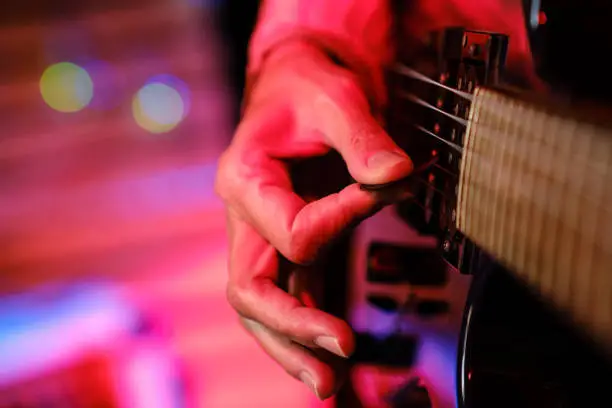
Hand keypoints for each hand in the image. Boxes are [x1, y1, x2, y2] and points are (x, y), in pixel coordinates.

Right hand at [215, 40, 412, 399]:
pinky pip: (287, 294)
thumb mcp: (334, 98)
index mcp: (244, 178)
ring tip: (329, 384)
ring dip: (293, 344)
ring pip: (262, 305)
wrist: (295, 85)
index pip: (292, 230)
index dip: (344, 217)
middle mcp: (245, 215)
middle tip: (340, 349)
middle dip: (293, 325)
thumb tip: (398, 175)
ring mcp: (261, 235)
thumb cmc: (306, 88)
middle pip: (250, 289)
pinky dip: (303, 328)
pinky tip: (327, 355)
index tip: (388, 187)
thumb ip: (364, 137)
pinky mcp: (285, 244)